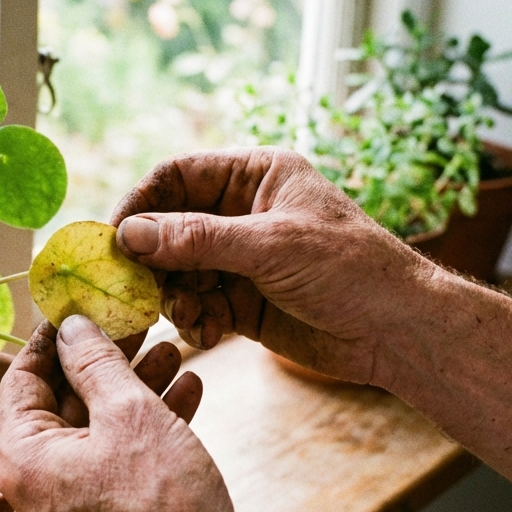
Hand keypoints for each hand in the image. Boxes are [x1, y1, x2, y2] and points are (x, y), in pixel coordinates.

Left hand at [0, 317, 312, 511]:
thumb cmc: (162, 507)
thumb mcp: (130, 413)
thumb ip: (98, 363)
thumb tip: (73, 327)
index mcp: (24, 461)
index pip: (21, 381)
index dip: (52, 338)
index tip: (80, 308)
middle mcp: (37, 491)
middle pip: (62, 407)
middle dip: (105, 362)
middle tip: (138, 324)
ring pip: (96, 436)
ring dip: (133, 391)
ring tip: (174, 352)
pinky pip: (117, 466)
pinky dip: (146, 431)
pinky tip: (189, 394)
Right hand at [111, 146, 434, 382]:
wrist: (398, 331)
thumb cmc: (351, 269)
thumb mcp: (271, 246)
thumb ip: (197, 239)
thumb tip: (130, 234)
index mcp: (256, 175)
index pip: (177, 176)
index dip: (141, 203)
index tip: (113, 238)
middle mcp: (244, 212)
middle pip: (170, 227)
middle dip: (154, 260)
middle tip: (138, 290)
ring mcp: (242, 259)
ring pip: (179, 271)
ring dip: (174, 296)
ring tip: (189, 318)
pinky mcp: (244, 302)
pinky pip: (199, 305)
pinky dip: (195, 321)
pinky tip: (209, 335)